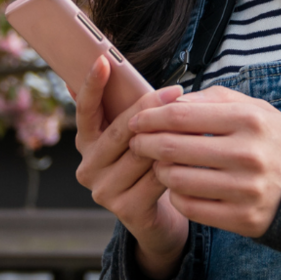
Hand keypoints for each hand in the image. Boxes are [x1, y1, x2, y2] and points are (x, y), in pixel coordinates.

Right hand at [73, 55, 189, 279]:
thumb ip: (125, 108)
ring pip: (143, 153)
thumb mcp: (134, 135)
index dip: (92, 85)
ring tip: (196, 122)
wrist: (158, 219)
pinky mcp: (125, 210)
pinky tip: (195, 155)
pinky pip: (157, 177)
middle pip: (122, 130)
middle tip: (177, 91)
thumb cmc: (148, 165)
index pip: (84, 110)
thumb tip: (108, 61)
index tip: (103, 60)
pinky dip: (178, 164)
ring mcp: (103, 190)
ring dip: (172, 136)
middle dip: (150, 108)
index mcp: (86, 143)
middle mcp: (88, 167)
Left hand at [128, 85, 280, 239]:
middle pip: (173, 148)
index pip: (182, 115)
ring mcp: (245, 190)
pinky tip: (177, 186)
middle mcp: (248, 155)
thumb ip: (213, 99)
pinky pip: (190, 207)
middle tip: (137, 143)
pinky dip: (175, 195)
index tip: (137, 120)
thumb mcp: (253, 108)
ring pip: (177, 180)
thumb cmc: (270, 141)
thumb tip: (171, 100)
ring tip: (158, 164)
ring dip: (159, 170)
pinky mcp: (242, 218)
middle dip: (145, 144)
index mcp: (249, 120)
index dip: (151, 117)